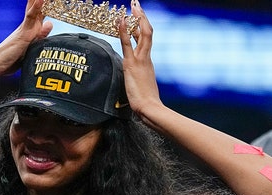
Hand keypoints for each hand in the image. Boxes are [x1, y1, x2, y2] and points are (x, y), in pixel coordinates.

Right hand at [0, 0, 53, 75]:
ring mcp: (26, 27)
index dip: (47, 3)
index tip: (55, 0)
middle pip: (38, 6)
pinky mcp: (23, 33)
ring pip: (35, 7)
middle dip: (43, 0)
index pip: (41, 11)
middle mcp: (29, 25)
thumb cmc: (12, 58)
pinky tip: (41, 0)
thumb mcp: (32, 46)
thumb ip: (40, 35)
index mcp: (31, 28)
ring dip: (40, 0)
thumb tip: (49, 24)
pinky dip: (36, 7)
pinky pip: (30, 18)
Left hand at [119, 0, 161, 118]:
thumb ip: (139, 78)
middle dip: (142, 16)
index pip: (146, 39)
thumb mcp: (142, 85)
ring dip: (137, 17)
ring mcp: (141, 59)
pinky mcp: (132, 64)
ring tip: (133, 5)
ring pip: (142, 33)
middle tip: (136, 4)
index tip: (138, 16)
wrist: (150, 108)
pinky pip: (127, 44)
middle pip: (147, 31)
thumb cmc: (146, 101)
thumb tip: (134, 78)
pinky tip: (121, 20)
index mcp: (148, 61)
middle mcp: (146, 57)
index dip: (142, 26)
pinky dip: (124, 31)